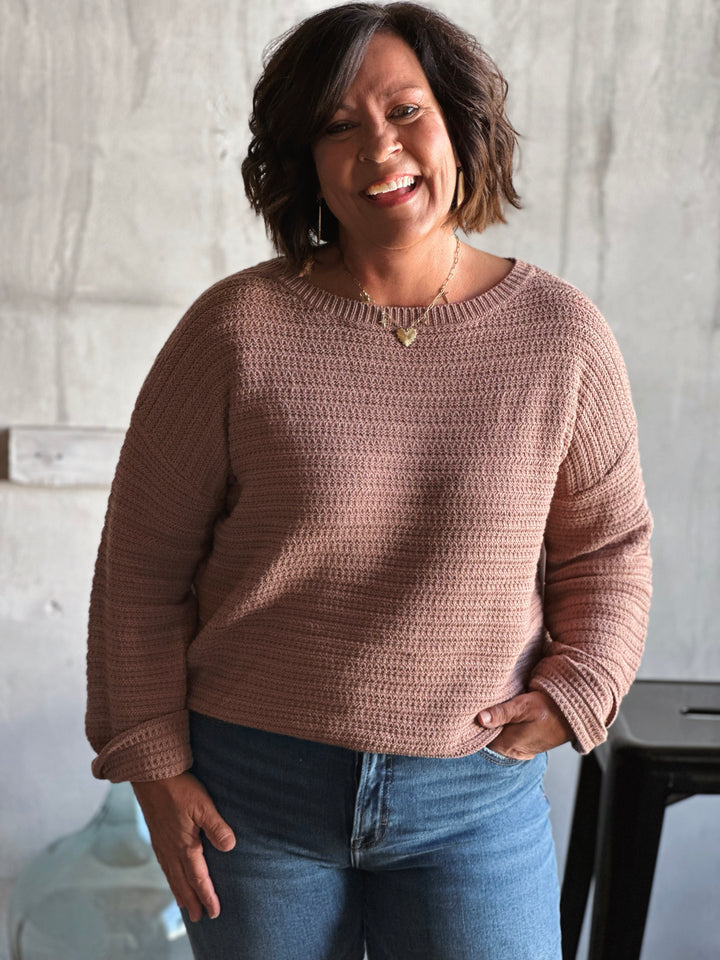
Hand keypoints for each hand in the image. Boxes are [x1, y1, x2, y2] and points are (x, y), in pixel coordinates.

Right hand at [132, 771, 235, 921]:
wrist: (150, 774)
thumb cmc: (179, 787)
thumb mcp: (203, 804)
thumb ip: (216, 826)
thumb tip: (230, 847)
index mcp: (184, 845)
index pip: (198, 877)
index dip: (207, 895)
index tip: (214, 912)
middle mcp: (171, 849)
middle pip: (183, 882)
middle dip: (192, 900)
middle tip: (199, 917)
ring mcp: (162, 843)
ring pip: (172, 875)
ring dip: (180, 891)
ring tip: (185, 905)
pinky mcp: (156, 835)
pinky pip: (164, 864)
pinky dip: (170, 876)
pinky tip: (171, 875)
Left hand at [477, 690, 572, 760]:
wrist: (572, 715)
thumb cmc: (548, 709)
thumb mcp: (523, 706)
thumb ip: (502, 713)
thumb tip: (480, 719)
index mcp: (506, 744)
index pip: (479, 737)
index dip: (473, 723)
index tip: (471, 708)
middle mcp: (510, 751)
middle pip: (488, 738)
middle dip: (484, 725)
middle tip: (481, 705)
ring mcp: (518, 751)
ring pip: (498, 738)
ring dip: (495, 726)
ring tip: (494, 708)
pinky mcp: (525, 747)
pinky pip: (508, 739)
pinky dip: (505, 729)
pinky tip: (506, 718)